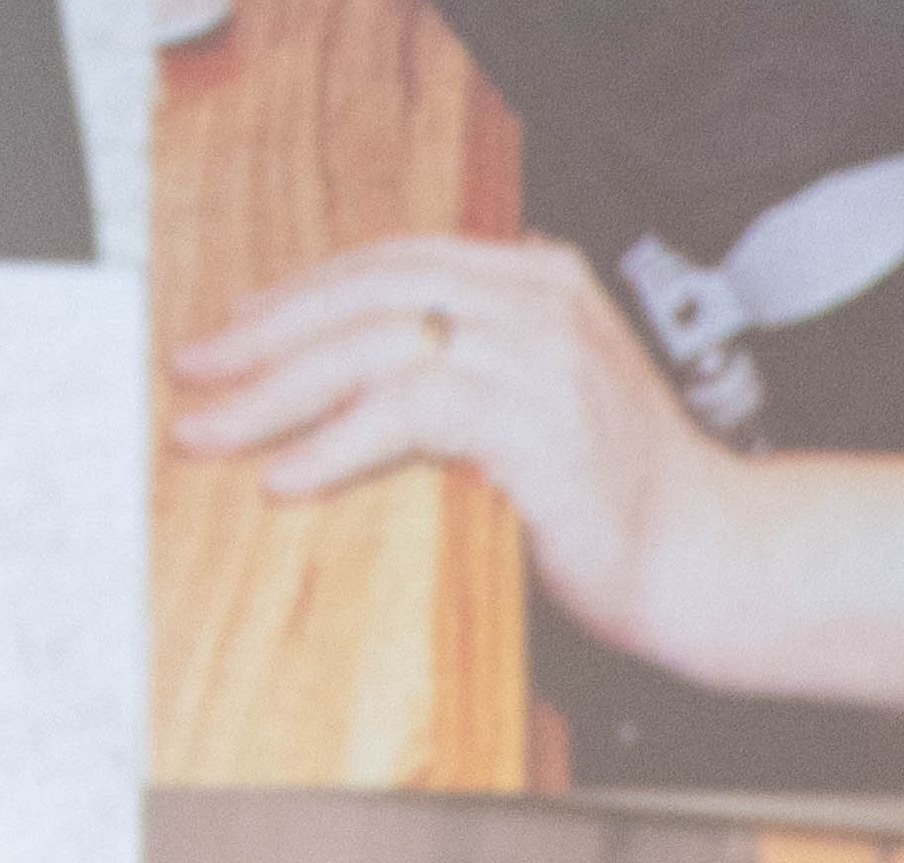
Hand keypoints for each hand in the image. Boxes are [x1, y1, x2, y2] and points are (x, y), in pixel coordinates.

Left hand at [169, 236, 716, 633]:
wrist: (712, 559)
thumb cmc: (617, 506)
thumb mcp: (525, 420)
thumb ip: (452, 388)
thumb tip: (340, 401)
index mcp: (535, 281)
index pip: (394, 263)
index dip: (304, 292)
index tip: (233, 327)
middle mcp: (536, 298)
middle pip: (369, 293)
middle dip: (265, 333)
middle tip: (191, 370)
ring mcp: (540, 351)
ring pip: (374, 346)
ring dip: (276, 393)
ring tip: (209, 433)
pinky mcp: (537, 417)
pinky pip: (409, 412)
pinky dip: (336, 445)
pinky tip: (286, 476)